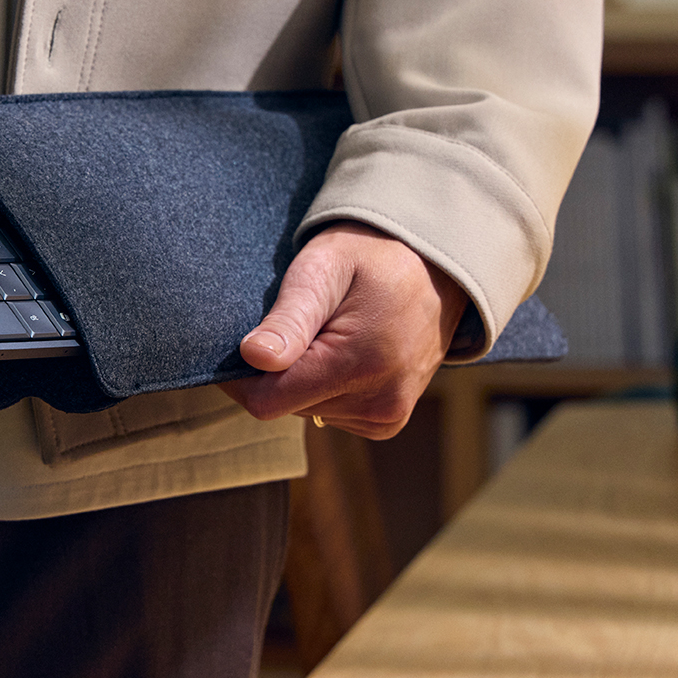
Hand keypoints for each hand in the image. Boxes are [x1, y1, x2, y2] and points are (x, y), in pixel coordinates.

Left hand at [221, 222, 465, 439]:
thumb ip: (290, 317)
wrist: (436, 267)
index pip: (267, 400)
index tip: (244, 339)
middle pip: (286, 405)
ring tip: (332, 332)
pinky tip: (345, 353)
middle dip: (280, 369)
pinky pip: (331, 414)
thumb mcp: (325, 268)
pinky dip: (325, 387)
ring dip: (304, 377)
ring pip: (306, 410)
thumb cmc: (372, 256)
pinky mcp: (389, 421)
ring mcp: (388, 417)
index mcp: (361, 364)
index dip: (241, 375)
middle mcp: (380, 402)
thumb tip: (253, 357)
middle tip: (306, 322)